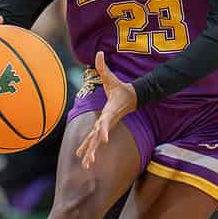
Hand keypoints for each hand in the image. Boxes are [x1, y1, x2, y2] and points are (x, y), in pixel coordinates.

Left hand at [76, 52, 136, 168]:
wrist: (133, 98)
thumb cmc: (121, 88)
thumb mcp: (112, 77)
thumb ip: (103, 66)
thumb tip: (98, 52)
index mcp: (110, 112)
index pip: (106, 122)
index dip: (103, 130)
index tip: (103, 139)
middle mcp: (108, 122)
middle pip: (99, 137)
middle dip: (94, 149)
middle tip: (89, 161)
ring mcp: (106, 126)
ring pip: (97, 142)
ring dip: (91, 153)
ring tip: (85, 166)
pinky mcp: (104, 128)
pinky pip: (95, 141)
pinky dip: (90, 150)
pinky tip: (84, 160)